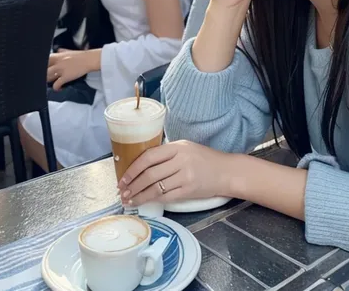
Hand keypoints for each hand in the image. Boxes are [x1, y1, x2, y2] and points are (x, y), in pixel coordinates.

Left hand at [47, 48, 100, 90]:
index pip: (43, 61)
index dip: (41, 66)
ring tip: (52, 83)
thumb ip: (62, 51)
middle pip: (44, 70)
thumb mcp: (69, 51)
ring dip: (49, 82)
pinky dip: (56, 88)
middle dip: (44, 75)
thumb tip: (58, 50)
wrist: (89, 59)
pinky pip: (56, 85)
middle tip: (47, 78)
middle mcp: (57, 62)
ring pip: (48, 78)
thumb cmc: (80, 56)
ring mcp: (61, 70)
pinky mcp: (66, 77)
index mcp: (57, 56)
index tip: (42, 70)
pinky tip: (59, 88)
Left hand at [118, 141, 232, 206]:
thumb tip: (141, 163)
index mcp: (177, 147)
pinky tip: (144, 202)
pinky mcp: (189, 190)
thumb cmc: (204, 159)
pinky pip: (166, 197)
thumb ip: (167, 153)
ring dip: (139, 195)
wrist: (226, 172)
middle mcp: (180, 160)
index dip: (133, 168)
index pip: (149, 156)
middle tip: (122, 192)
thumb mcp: (186, 148)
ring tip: (129, 200)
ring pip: (156, 187)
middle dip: (132, 185)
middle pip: (150, 174)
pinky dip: (152, 200)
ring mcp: (185, 176)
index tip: (123, 178)